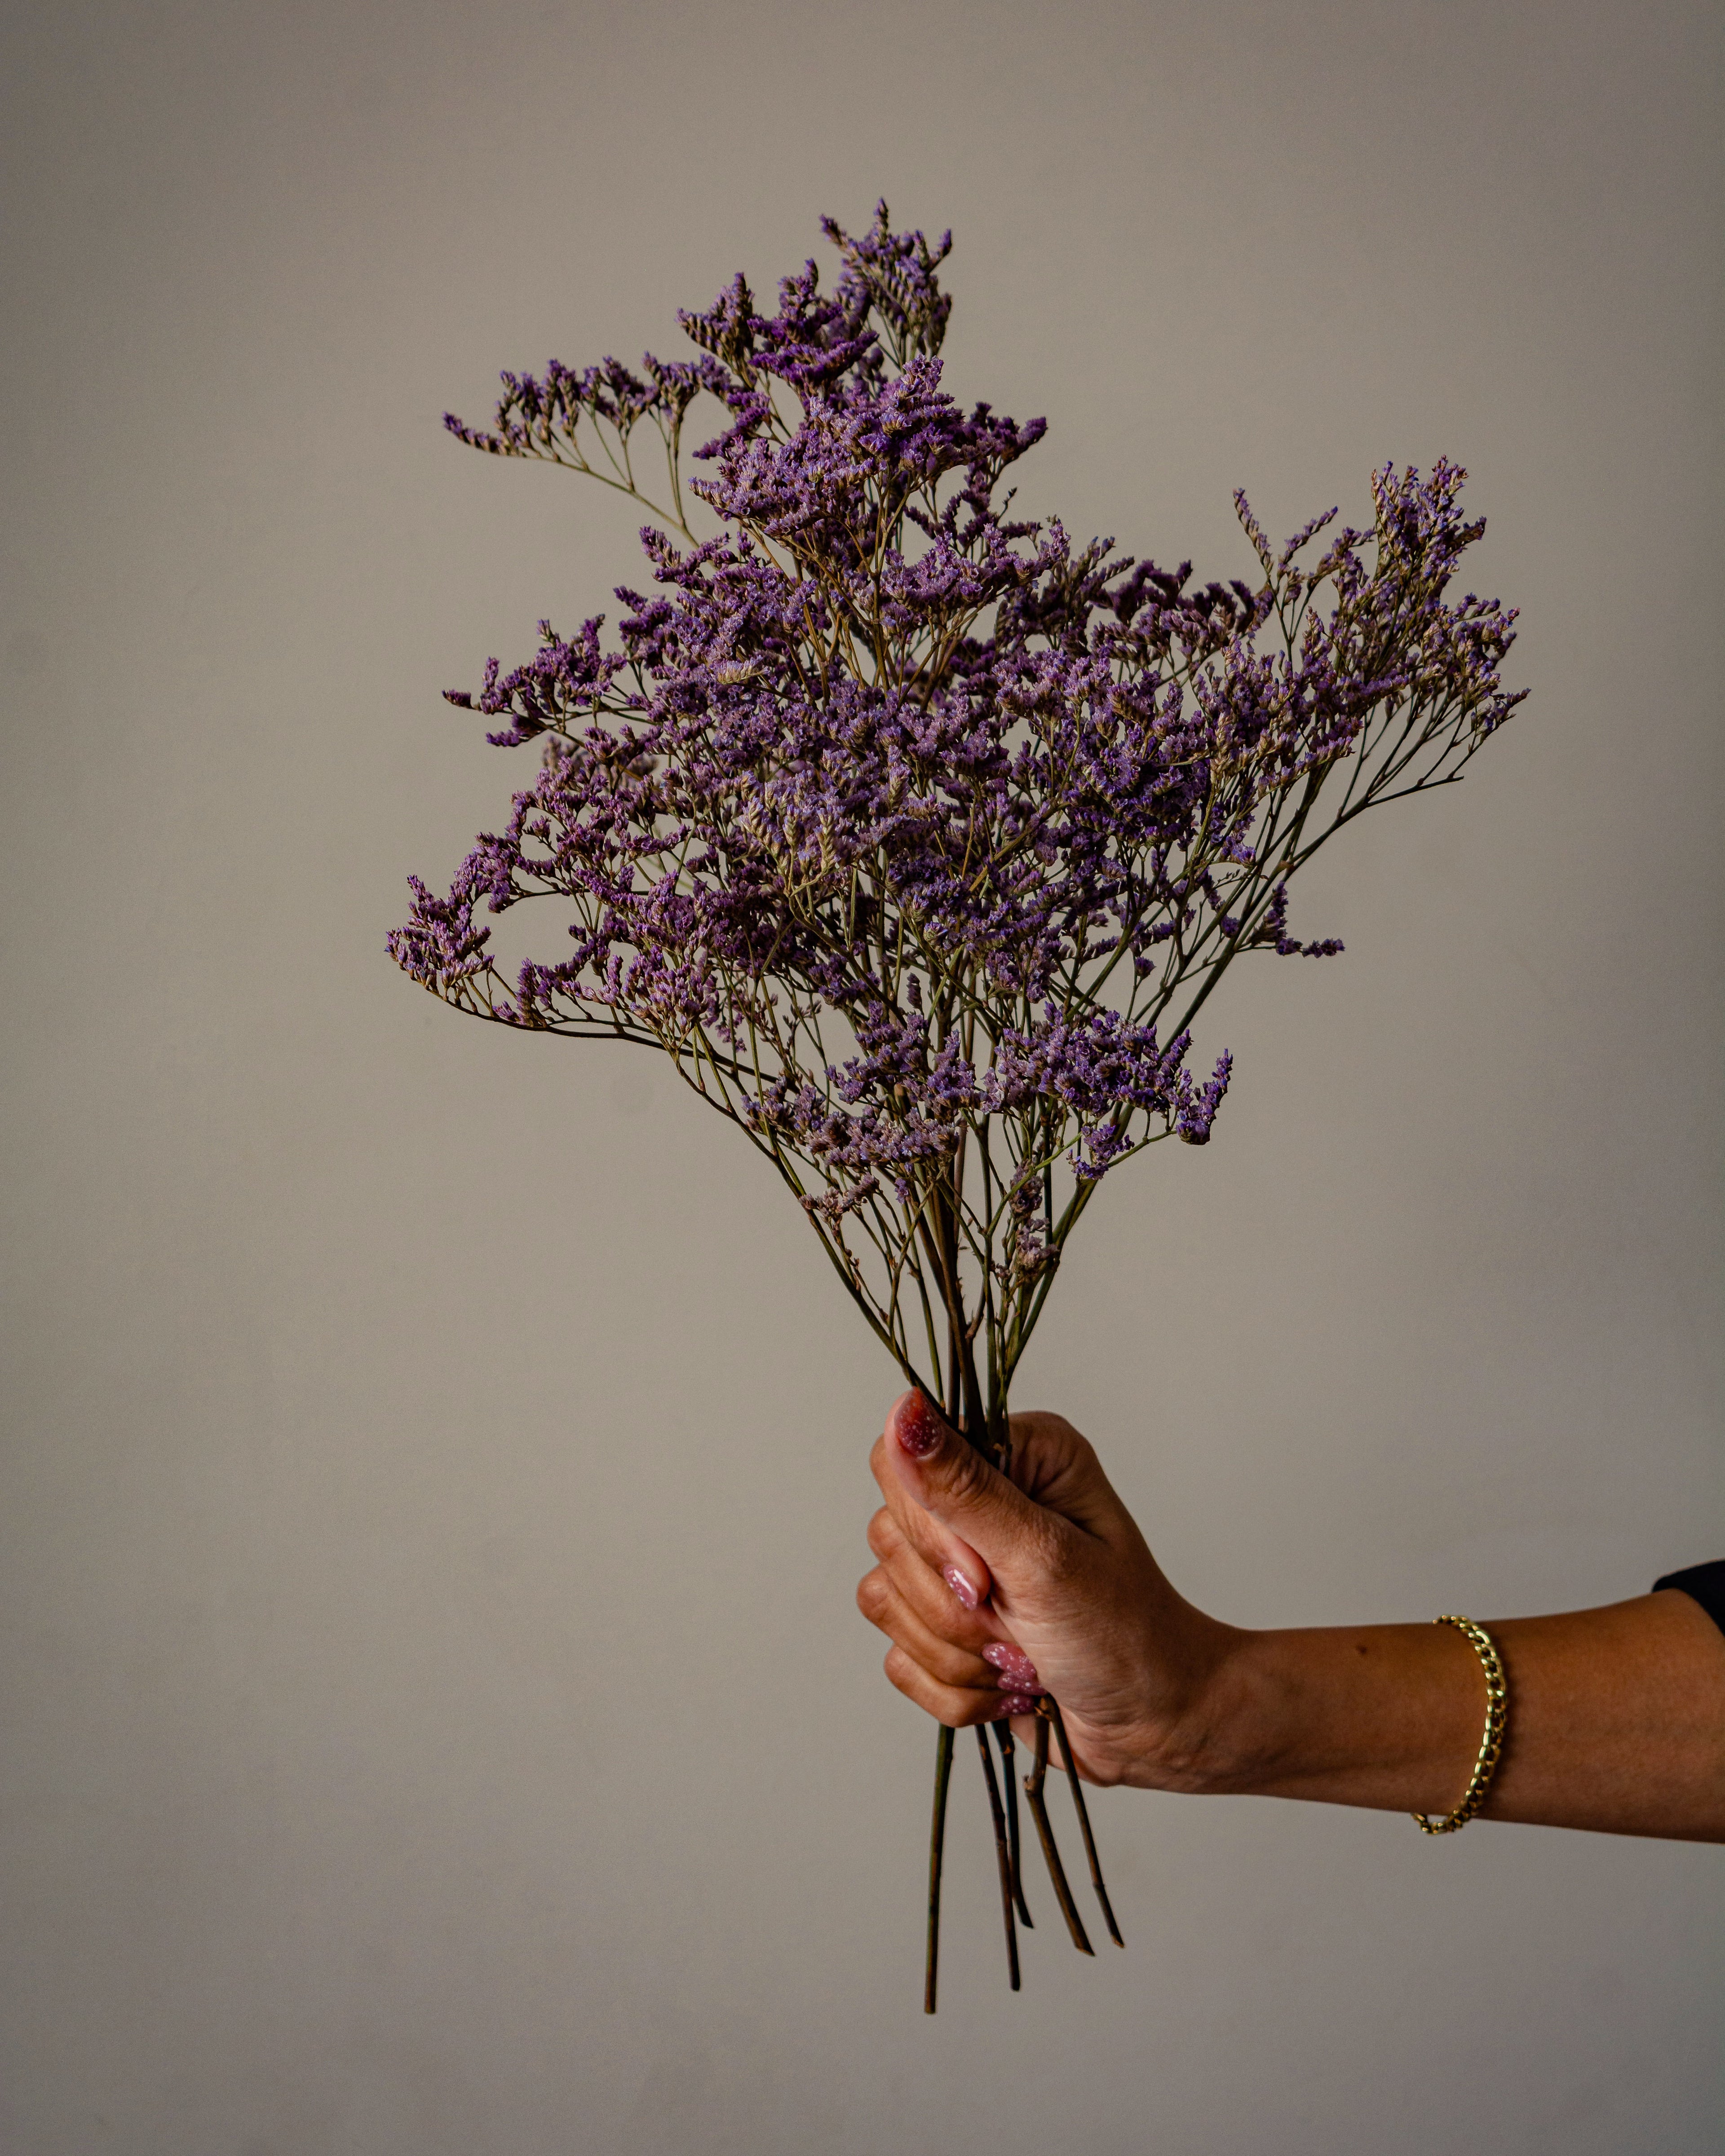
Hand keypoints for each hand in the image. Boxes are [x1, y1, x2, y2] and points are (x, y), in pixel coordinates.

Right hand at [856, 1391, 1238, 1787]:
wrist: (1154, 1725)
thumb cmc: (1125, 1634)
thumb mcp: (1045, 1556)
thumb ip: (965, 1489)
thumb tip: (903, 1411)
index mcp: (1015, 1456)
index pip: (904, 1462)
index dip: (931, 1533)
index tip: (986, 1577)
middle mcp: (983, 1497)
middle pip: (888, 1535)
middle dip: (954, 1606)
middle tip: (1021, 1623)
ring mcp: (960, 1562)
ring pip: (883, 1598)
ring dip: (958, 1652)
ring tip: (1022, 1658)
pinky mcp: (944, 1623)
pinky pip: (897, 1654)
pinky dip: (953, 1686)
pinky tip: (1006, 1684)